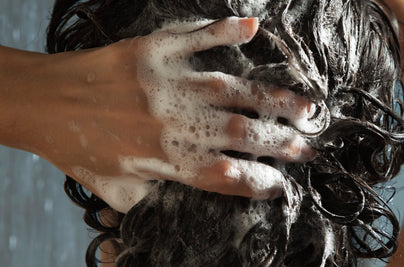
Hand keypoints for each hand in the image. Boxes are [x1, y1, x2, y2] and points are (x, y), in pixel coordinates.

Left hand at [25, 17, 314, 211]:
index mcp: (166, 162)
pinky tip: (253, 27)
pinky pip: (196, 38)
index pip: (228, 177)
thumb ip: (153, 200)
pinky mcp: (154, 52)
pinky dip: (224, 30)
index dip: (260, 182)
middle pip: (243, 135)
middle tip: (310, 145)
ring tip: (306, 107)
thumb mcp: (114, 191)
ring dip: (274, 99)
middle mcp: (175, 124)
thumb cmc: (77, 147)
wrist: (39, 102)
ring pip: (233, 91)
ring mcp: (167, 84)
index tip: (283, 182)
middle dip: (282, 142)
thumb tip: (187, 202)